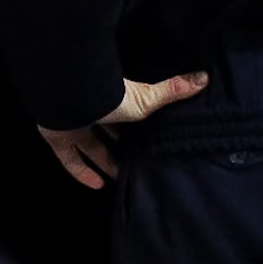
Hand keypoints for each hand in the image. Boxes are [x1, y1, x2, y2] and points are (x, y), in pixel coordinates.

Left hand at [38, 69, 208, 188]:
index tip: (148, 141)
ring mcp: (73, 126)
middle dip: (119, 146)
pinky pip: (70, 160)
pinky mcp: (58, 139)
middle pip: (107, 132)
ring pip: (89, 147)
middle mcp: (93, 112)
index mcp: (113, 101)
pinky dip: (82, 173)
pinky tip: (97, 186)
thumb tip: (204, 77)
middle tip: (135, 162)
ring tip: (120, 178)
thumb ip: (172, 91)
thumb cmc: (109, 96)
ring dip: (103, 162)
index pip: (126, 115)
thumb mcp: (146, 99)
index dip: (135, 128)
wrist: (70, 99)